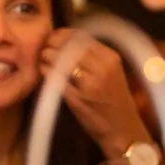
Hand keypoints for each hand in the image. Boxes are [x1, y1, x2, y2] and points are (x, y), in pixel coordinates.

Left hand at [40, 29, 149, 156]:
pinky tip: (43, 71)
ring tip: (42, 59)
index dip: (62, 34)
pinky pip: (55, 78)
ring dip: (46, 56)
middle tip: (43, 47)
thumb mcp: (111, 73)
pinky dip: (45, 71)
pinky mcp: (78, 99)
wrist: (123, 131)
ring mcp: (90, 84)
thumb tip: (66, 40)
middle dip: (51, 43)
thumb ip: (93, 57)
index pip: (80, 35)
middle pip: (67, 45)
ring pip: (59, 59)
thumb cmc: (114, 101)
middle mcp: (102, 68)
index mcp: (110, 58)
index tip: (53, 37)